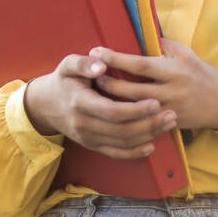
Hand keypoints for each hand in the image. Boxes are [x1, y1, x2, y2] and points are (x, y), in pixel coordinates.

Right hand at [23, 52, 179, 158]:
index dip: (136, 110)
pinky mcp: (92, 145)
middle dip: (149, 124)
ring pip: (122, 143)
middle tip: (171, 114)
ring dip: (148, 135)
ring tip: (168, 124)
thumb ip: (84, 63)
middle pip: (122, 130)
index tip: (156, 102)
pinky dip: (135, 153)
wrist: (45, 105)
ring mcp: (88, 138)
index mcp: (80, 103)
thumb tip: (101, 65)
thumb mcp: (67, 65)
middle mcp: (84, 125)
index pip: (112, 111)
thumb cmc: (63, 80)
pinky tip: (151, 145)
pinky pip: (116, 153)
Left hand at [89, 39, 217, 130]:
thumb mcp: (184, 53)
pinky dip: (125, 116)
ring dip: (112, 101)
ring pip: (133, 109)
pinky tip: (110, 112)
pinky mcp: (168, 124)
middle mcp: (170, 91)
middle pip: (132, 90)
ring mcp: (168, 110)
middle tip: (89, 75)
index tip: (97, 52)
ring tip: (94, 93)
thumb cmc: (200, 72)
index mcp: (173, 70)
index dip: (116, 58)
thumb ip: (161, 45)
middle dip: (108, 83)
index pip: (140, 64)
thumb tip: (136, 34)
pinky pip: (142, 122)